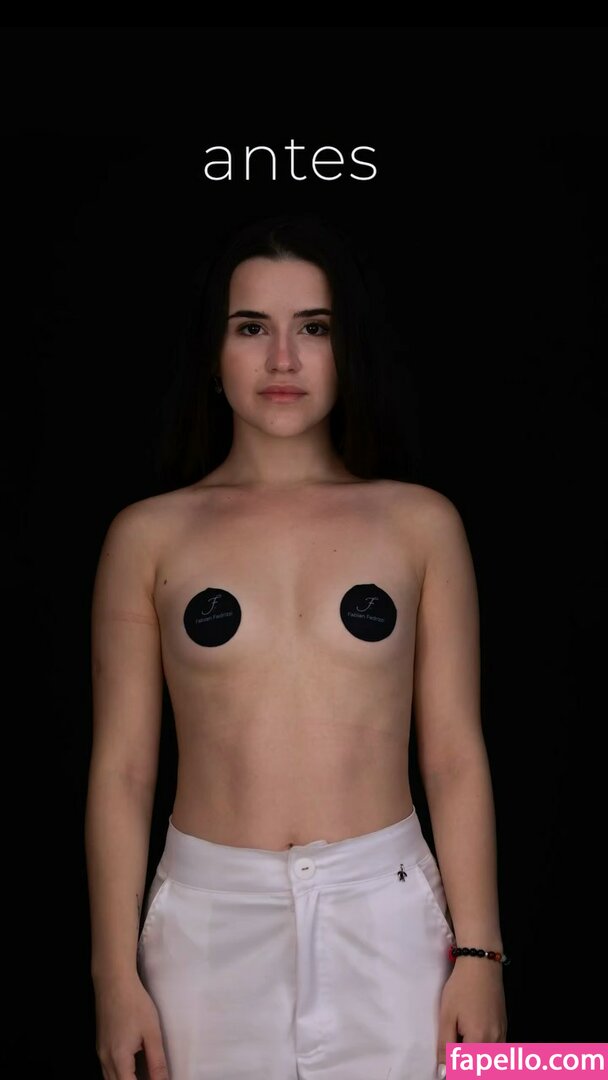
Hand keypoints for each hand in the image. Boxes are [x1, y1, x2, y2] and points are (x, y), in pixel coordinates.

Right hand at [93, 973, 169, 1079]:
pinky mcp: (100, 1045)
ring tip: (144, 1074)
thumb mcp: (152, 1033)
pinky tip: (132, 1068)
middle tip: (152, 1077)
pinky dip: (120, 1074)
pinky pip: (108, 1069)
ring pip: (110, 1079)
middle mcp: (105, 1060)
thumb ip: (157, 1062)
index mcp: (119, 1059)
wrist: (113, 981)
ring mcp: (100, 1053)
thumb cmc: (135, 1003)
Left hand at [436, 959, 506, 1073]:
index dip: (457, 1070)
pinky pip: (498, 1049)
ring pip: (492, 1059)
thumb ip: (445, 1047)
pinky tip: (475, 1041)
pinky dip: (487, 1052)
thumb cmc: (461, 988)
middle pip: (483, 1066)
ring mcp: (503, 1034)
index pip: (469, 1069)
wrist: (482, 964)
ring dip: (478, 1059)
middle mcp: (495, 1041)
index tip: (448, 1066)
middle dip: (468, 1064)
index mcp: (479, 1040)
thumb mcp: (446, 1016)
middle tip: (455, 1051)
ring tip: (463, 1045)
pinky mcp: (505, 1027)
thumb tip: (443, 1074)